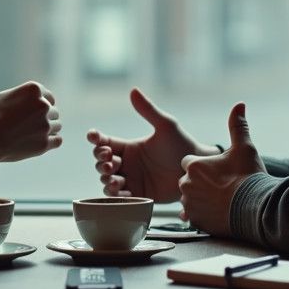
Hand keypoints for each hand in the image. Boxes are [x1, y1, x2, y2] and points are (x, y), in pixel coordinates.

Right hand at [0, 81, 61, 163]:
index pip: (50, 97)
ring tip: (32, 134)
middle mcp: (43, 105)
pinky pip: (58, 140)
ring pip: (57, 125)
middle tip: (29, 125)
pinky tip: (41, 141)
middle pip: (54, 112)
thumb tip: (37, 97)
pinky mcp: (45, 143)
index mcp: (34, 90)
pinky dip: (51, 141)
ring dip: (48, 129)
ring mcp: (45, 124)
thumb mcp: (5, 97)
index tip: (34, 112)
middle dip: (44, 117)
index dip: (42, 105)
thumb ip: (24, 94)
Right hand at [88, 88, 218, 201]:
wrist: (196, 170)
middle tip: (110, 161)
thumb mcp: (165, 126)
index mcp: (129, 147)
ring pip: (107, 181)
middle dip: (101, 161)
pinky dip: (116, 196)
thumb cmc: (182, 145)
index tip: (93, 135)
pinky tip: (122, 192)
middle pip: (102, 162)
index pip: (105, 142)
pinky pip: (120, 198)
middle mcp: (127, 164)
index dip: (95, 139)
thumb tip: (133, 90)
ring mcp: (132, 180)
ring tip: (115, 179)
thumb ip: (148, 110)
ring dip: (106, 180)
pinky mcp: (139, 196)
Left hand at [177, 102, 264, 236]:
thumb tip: (239, 105)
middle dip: (200, 182)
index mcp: (194, 165)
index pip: (189, 162)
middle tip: (221, 185)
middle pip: (188, 180)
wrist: (256, 208)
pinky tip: (217, 212)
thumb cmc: (249, 177)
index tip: (216, 169)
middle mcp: (187, 185)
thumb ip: (237, 126)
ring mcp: (190, 205)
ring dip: (200, 198)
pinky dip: (202, 214)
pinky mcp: (196, 221)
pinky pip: (193, 216)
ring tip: (221, 199)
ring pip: (189, 199)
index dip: (203, 165)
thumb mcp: (244, 147)